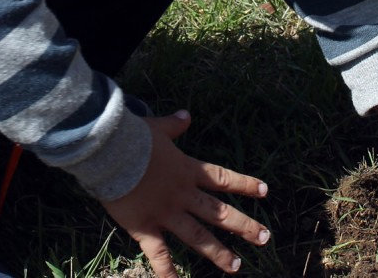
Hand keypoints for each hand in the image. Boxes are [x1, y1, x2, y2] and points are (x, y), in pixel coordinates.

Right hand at [102, 111, 269, 277]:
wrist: (111, 153)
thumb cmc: (133, 138)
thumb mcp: (157, 128)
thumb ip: (174, 125)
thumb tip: (186, 116)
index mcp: (187, 170)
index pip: (223, 178)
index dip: (244, 184)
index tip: (264, 191)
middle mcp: (183, 195)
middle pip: (219, 213)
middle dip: (244, 226)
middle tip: (265, 238)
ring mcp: (166, 214)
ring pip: (198, 238)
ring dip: (218, 253)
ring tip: (236, 267)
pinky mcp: (145, 228)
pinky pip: (159, 255)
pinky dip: (168, 272)